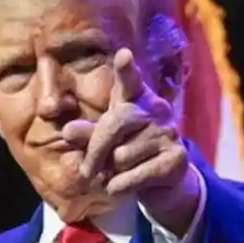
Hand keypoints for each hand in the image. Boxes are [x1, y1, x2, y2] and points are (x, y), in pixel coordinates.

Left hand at [61, 48, 199, 230]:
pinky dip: (120, 186)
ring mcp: (169, 133)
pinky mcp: (176, 158)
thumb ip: (87, 134)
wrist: (164, 182)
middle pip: (115, 123)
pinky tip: (120, 187)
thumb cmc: (129, 152)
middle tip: (86, 171)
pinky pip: (135, 175)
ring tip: (117, 174)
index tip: (123, 55)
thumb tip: (67, 131)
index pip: (129, 82)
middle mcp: (156, 110)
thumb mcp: (105, 141)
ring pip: (122, 156)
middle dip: (95, 150)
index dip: (126, 70)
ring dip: (111, 172)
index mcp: (136, 99)